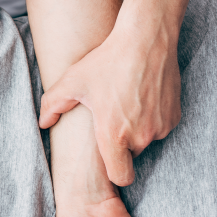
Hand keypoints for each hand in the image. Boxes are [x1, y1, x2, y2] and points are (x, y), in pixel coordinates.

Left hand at [38, 18, 180, 185]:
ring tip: (123, 104)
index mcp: (114, 135)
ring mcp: (161, 127)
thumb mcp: (72, 81)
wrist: (146, 40)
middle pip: (130, 156)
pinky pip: (160, 128)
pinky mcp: (175, 116)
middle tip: (109, 119)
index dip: (113, 173)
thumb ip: (53, 105)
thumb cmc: (106, 61)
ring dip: (136, 131)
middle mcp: (142, 136)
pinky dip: (151, 120)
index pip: (120, 177)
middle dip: (120, 144)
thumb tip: (42, 123)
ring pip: (146, 141)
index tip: (106, 159)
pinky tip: (140, 98)